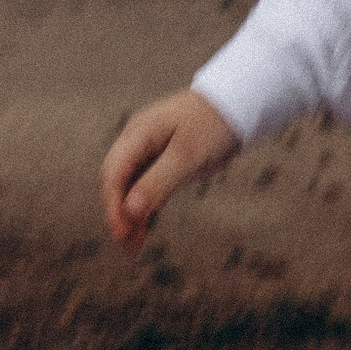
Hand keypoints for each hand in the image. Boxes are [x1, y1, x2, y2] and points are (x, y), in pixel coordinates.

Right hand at [100, 88, 240, 244]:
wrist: (237, 103)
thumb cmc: (213, 124)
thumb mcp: (188, 156)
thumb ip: (157, 182)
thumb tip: (129, 211)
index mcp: (137, 134)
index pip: (113, 174)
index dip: (113, 206)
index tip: (121, 234)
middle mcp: (137, 141)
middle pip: (116, 181)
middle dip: (118, 213)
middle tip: (127, 245)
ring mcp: (148, 149)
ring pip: (129, 186)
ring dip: (129, 214)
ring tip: (134, 246)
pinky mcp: (161, 159)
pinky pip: (144, 186)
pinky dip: (143, 207)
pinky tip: (144, 229)